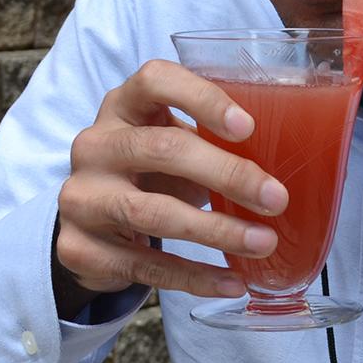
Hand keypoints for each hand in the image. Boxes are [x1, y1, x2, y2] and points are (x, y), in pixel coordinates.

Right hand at [54, 60, 287, 307]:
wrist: (88, 224)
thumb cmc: (146, 173)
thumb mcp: (169, 146)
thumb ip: (210, 145)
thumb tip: (283, 171)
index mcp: (121, 107)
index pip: (154, 81)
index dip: (201, 99)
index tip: (247, 127)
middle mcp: (94, 146)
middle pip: (160, 149)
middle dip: (226, 173)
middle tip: (275, 198)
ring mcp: (82, 197)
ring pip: (151, 212)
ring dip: (216, 230)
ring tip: (262, 242)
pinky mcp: (80, 247)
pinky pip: (145, 265)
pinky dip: (194, 276)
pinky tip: (231, 282)